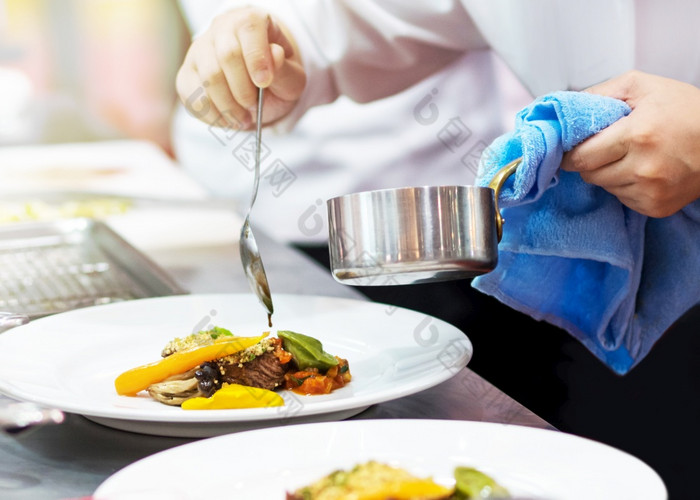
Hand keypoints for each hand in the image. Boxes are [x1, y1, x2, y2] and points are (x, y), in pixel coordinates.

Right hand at [175, 7, 305, 129]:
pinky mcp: (186, 75)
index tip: (264, 83)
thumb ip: (285, 70)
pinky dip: (213, 115)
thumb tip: (275, 55)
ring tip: (244, 118)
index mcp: (250, 22)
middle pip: (227, 56)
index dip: (257, 57)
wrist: (258, 90)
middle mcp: (221, 30)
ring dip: (230, 107)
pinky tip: (228, 119)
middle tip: (255, 107)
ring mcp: (199, 51)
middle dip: (244, 90)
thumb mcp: (291, 77)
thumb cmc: (275, 79)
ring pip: (209, 78)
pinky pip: (193, 97)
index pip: (249, 29)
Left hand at [560, 70, 699, 216]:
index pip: (580, 157)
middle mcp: (643, 168)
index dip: (570, 152)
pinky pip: (622, 199)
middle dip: (589, 161)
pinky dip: (625, 186)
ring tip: (630, 156)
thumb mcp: (643, 86)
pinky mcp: (656, 207)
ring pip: (604, 187)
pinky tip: (643, 170)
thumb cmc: (685, 110)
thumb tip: (565, 110)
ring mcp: (651, 191)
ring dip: (608, 173)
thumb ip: (600, 94)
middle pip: (589, 175)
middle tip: (604, 148)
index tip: (570, 147)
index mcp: (637, 135)